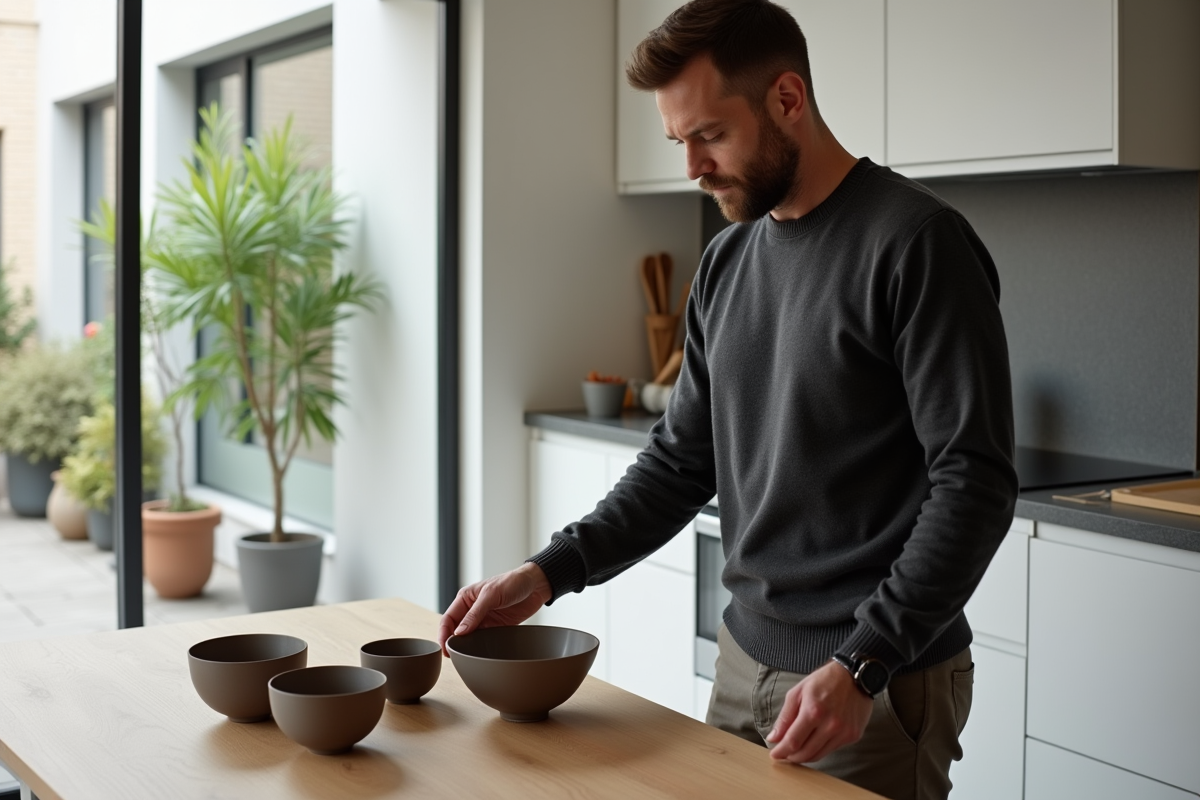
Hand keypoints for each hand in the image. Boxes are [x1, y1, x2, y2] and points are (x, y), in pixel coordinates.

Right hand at [437, 563, 553, 655]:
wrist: (536, 586)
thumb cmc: (512, 582)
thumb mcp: (491, 594)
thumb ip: (475, 613)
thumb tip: (459, 632)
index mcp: (466, 598)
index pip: (448, 619)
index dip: (443, 634)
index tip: (445, 648)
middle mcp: (472, 609)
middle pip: (456, 630)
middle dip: (453, 642)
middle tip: (453, 656)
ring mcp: (483, 619)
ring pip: (469, 637)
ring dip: (466, 646)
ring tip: (464, 656)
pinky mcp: (495, 627)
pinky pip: (483, 639)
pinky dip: (479, 646)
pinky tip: (479, 652)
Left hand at [765, 661, 873, 763]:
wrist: (854, 675)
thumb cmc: (824, 681)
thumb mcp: (798, 692)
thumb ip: (785, 717)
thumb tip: (774, 738)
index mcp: (814, 711)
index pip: (793, 741)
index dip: (781, 751)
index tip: (775, 754)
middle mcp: (830, 725)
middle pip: (806, 753)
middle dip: (791, 756)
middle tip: (785, 753)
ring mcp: (843, 732)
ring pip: (819, 755)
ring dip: (805, 756)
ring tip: (797, 750)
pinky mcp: (853, 736)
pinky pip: (832, 749)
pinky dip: (820, 748)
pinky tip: (815, 740)